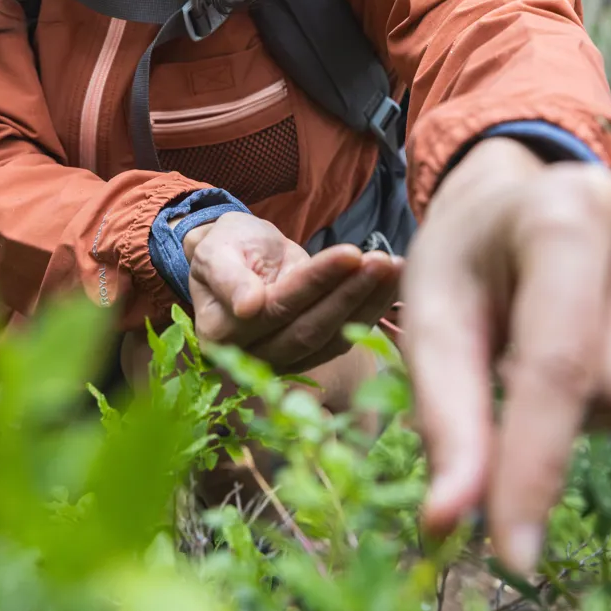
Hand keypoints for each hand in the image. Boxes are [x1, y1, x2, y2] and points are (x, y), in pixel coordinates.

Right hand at [183, 211, 402, 372]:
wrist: (236, 258)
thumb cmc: (225, 249)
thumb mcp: (216, 251)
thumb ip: (227, 278)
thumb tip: (248, 306)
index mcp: (223, 332)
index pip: (279, 307)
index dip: (317, 281)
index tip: (351, 253)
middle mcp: (253, 356)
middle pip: (310, 329)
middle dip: (351, 293)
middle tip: (383, 261)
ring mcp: (283, 361)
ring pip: (332, 337)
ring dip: (368, 302)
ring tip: (394, 266)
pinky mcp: (309, 356)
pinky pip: (344, 336)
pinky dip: (372, 309)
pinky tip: (392, 282)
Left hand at [401, 137, 610, 574]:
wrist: (523, 200)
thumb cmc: (470, 259)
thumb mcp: (432, 316)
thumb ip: (446, 415)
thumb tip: (449, 522)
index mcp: (563, 212)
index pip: (560, 363)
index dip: (534, 465)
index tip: (511, 554)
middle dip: (570, 413)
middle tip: (522, 367)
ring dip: (605, 408)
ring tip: (569, 349)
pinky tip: (608, 348)